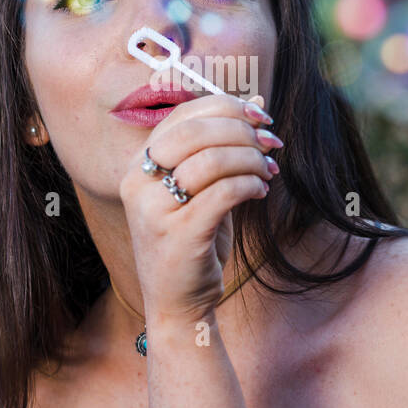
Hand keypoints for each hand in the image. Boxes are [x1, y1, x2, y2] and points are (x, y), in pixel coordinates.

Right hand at [118, 93, 282, 322]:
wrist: (178, 305)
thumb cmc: (192, 242)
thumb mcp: (199, 189)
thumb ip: (217, 147)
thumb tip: (254, 102)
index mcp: (137, 165)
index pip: (182, 115)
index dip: (226, 107)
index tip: (260, 116)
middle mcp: (137, 183)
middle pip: (196, 131)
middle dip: (242, 131)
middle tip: (271, 142)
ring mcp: (154, 210)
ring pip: (212, 159)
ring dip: (251, 159)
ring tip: (267, 172)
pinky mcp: (178, 234)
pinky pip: (224, 192)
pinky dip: (250, 185)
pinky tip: (261, 191)